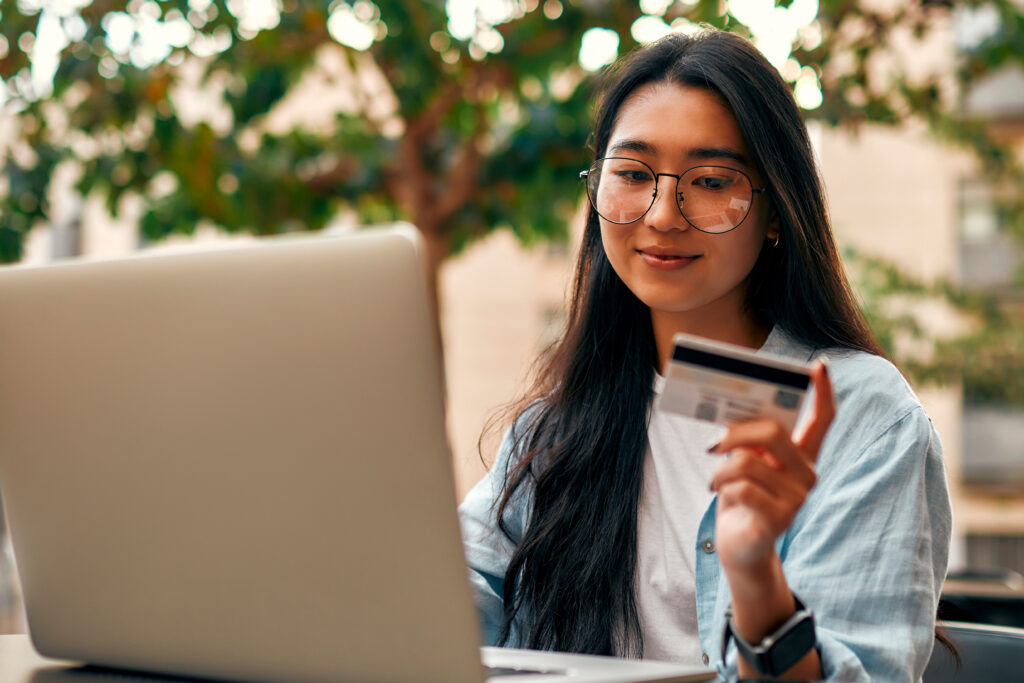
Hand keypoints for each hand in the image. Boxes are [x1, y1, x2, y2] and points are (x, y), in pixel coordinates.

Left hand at [709, 361, 834, 571]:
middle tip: (714, 443)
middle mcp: (807, 474)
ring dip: (720, 469)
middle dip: (737, 433)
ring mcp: (797, 498)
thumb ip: (749, 440)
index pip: (823, 419)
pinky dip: (721, 487)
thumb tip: (731, 420)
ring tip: (716, 479)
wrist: (741, 546)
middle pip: (774, 432)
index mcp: (801, 456)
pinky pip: (740, 488)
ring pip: (747, 462)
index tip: (820, 365)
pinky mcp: (780, 519)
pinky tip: (721, 495)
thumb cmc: (742, 497)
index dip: (824, 391)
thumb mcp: (746, 462)